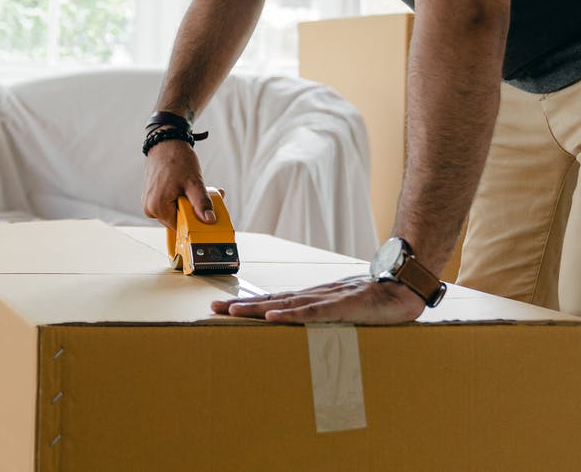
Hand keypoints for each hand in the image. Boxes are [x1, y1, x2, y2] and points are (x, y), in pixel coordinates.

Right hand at [142, 135, 215, 230]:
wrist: (165, 143)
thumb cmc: (176, 159)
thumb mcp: (194, 182)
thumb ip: (201, 203)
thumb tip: (209, 220)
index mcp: (157, 207)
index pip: (180, 226)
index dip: (195, 220)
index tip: (207, 211)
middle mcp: (150, 208)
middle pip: (178, 219)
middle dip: (194, 210)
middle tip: (206, 196)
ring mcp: (150, 202)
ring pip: (175, 211)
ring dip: (189, 203)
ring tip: (196, 188)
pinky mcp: (152, 197)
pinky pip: (170, 204)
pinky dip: (182, 198)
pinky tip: (187, 187)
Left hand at [211, 277, 425, 323]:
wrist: (405, 289)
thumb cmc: (376, 301)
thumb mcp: (344, 311)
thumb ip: (325, 318)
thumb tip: (305, 329)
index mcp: (313, 298)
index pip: (275, 301)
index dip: (249, 304)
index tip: (224, 309)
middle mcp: (314, 295)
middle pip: (271, 300)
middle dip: (242, 306)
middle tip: (214, 310)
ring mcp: (326, 299)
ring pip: (285, 304)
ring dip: (257, 309)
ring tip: (232, 313)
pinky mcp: (342, 306)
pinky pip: (312, 312)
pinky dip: (290, 315)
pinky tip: (272, 317)